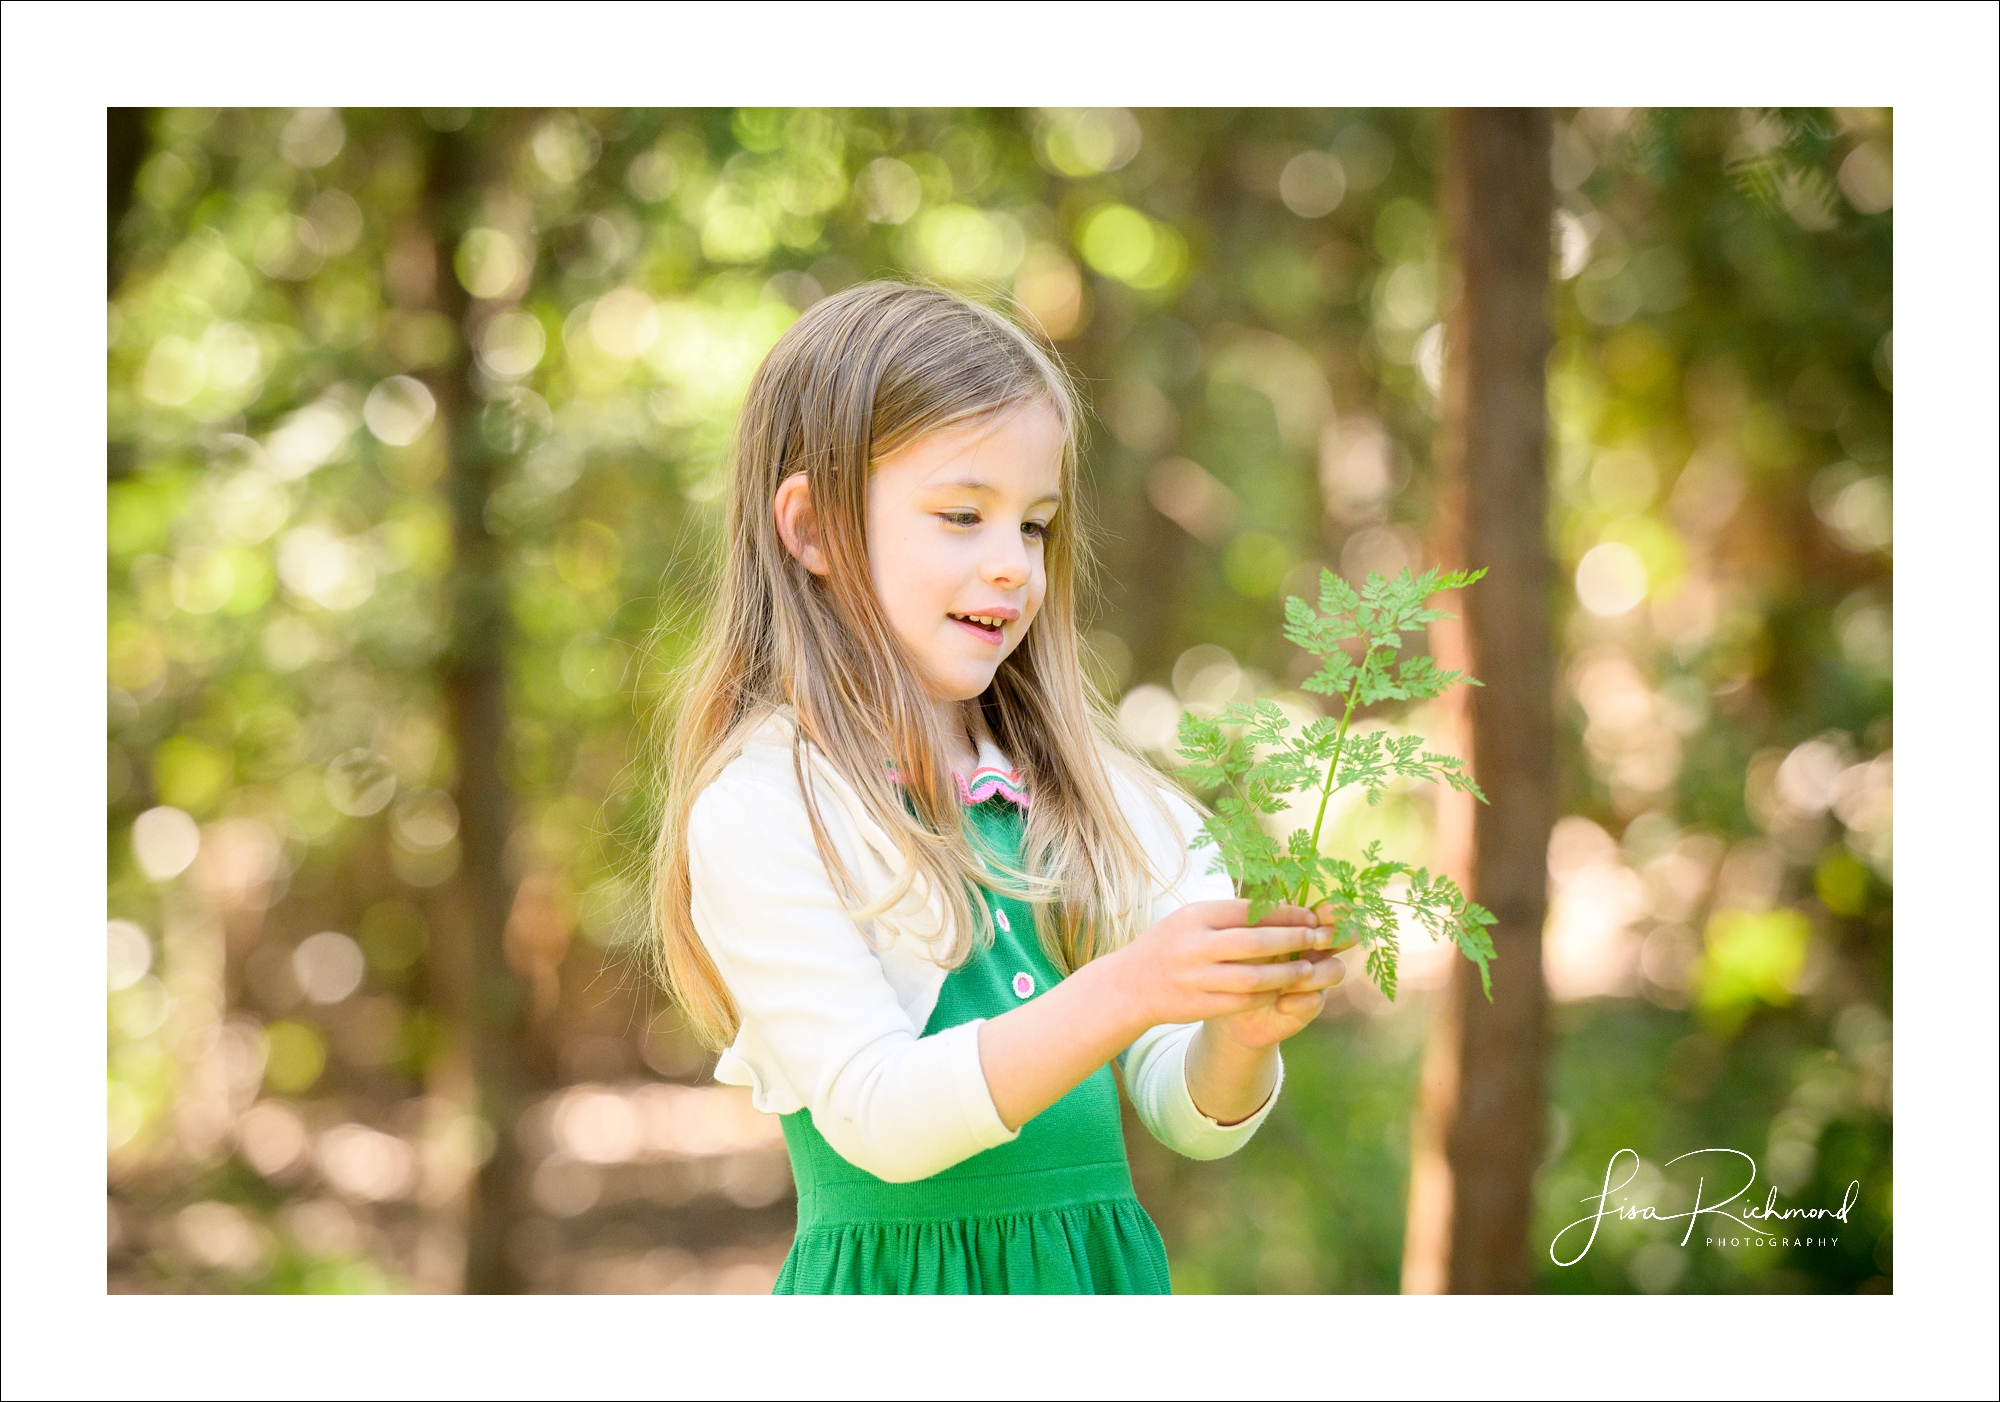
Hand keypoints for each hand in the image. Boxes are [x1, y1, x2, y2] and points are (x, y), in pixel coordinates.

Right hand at [1106, 898, 1330, 1032]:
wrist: (1129, 986)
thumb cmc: (1168, 946)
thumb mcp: (1189, 920)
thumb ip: (1227, 916)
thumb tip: (1279, 908)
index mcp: (1194, 917)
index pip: (1248, 911)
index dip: (1284, 913)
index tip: (1309, 915)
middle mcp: (1194, 946)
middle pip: (1255, 942)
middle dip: (1292, 940)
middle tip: (1318, 938)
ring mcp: (1195, 978)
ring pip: (1253, 977)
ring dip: (1286, 974)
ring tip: (1308, 969)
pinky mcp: (1198, 1005)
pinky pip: (1242, 1002)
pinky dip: (1266, 996)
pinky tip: (1282, 991)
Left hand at [1204, 901, 1358, 1048]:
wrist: (1225, 1001)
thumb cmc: (1234, 958)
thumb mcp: (1247, 937)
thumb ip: (1266, 922)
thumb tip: (1281, 903)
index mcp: (1302, 926)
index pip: (1331, 912)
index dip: (1335, 911)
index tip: (1321, 914)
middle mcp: (1315, 950)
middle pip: (1348, 936)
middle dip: (1335, 936)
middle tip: (1314, 941)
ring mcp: (1316, 978)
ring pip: (1336, 969)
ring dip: (1314, 972)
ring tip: (1286, 980)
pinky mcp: (1309, 1005)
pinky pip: (1318, 1000)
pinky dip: (1299, 1000)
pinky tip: (1280, 1003)